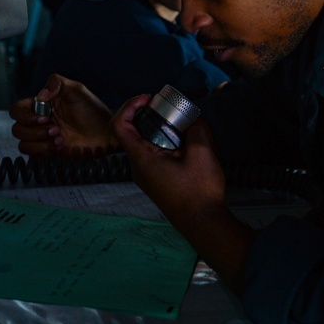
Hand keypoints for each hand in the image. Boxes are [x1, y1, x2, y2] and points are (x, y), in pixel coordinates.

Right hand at [9, 74, 116, 156]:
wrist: (106, 132)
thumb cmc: (93, 110)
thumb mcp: (76, 89)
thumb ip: (56, 83)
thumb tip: (40, 95)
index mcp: (41, 105)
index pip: (17, 109)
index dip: (25, 115)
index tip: (44, 117)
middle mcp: (39, 121)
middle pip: (17, 129)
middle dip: (35, 131)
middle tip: (55, 129)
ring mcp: (43, 137)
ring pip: (22, 145)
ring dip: (40, 142)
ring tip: (60, 138)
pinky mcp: (49, 151)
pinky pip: (33, 155)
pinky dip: (44, 151)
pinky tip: (60, 145)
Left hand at [112, 95, 253, 290]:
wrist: (204, 224)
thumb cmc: (199, 192)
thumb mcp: (203, 154)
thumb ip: (197, 129)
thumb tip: (195, 120)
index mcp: (141, 159)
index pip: (119, 124)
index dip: (130, 105)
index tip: (149, 99)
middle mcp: (138, 167)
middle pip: (132, 131)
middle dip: (150, 115)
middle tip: (170, 109)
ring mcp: (147, 175)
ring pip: (145, 143)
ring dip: (161, 130)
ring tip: (184, 127)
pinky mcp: (157, 180)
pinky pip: (155, 154)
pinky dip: (167, 143)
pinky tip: (187, 145)